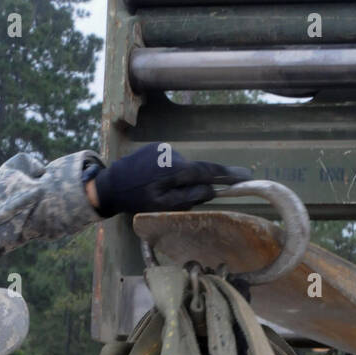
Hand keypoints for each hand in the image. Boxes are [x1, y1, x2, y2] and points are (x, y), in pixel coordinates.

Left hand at [91, 143, 251, 218]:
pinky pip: (172, 163)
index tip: (245, 175)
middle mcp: (172, 155)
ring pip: (183, 167)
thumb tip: (211, 190)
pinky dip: (171, 173)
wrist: (110, 185)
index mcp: (175, 170)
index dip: (227, 174)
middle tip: (184, 195)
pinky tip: (155, 182)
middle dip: (196, 183)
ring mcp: (164, 149)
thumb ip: (189, 197)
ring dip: (180, 179)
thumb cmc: (136, 199)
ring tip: (160, 191)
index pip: (208, 171)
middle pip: (195, 170)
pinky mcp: (156, 148)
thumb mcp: (164, 206)